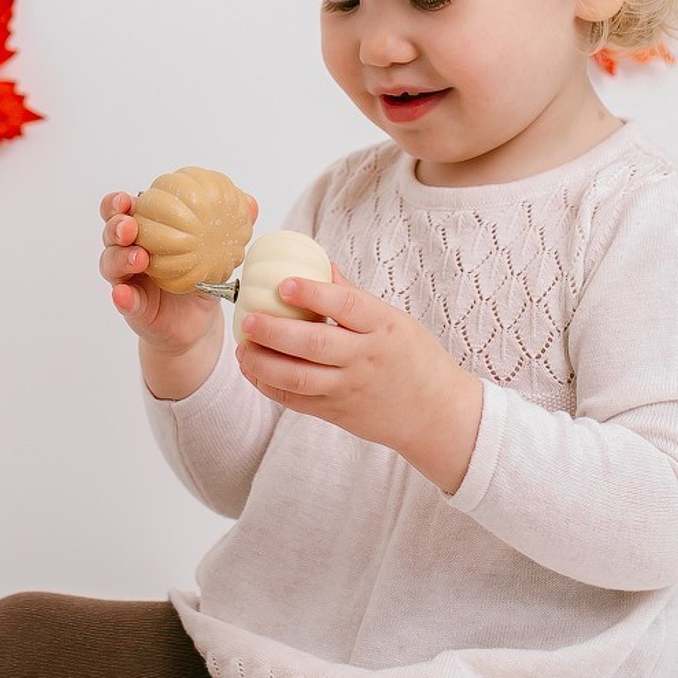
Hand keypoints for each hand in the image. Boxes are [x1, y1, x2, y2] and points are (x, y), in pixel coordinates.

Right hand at [98, 189, 258, 355]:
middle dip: (116, 225)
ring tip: (138, 259)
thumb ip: (230, 227)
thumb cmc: (201, 278)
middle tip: (129, 227)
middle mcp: (131, 252)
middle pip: (111, 233)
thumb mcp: (217, 253)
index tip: (129, 199)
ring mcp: (128, 280)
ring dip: (120, 258)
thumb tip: (251, 202)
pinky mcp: (133, 307)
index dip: (120, 203)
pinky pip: (124, 300)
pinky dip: (123, 296)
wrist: (198, 324)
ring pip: (111, 264)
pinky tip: (125, 294)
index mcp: (147, 232)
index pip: (125, 211)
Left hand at [236, 268, 484, 490]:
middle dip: (276, 331)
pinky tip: (253, 370)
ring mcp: (349, 388)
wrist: (436, 414)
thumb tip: (320, 264)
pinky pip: (297, 401)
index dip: (312, 293)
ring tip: (242, 348)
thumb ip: (353, 296)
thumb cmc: (415, 358)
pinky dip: (270, 387)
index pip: (345, 305)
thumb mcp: (393, 319)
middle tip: (249, 318)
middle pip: (314, 344)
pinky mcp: (337, 413)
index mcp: (382, 327)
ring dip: (264, 363)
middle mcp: (364, 358)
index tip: (284, 283)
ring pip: (299, 378)